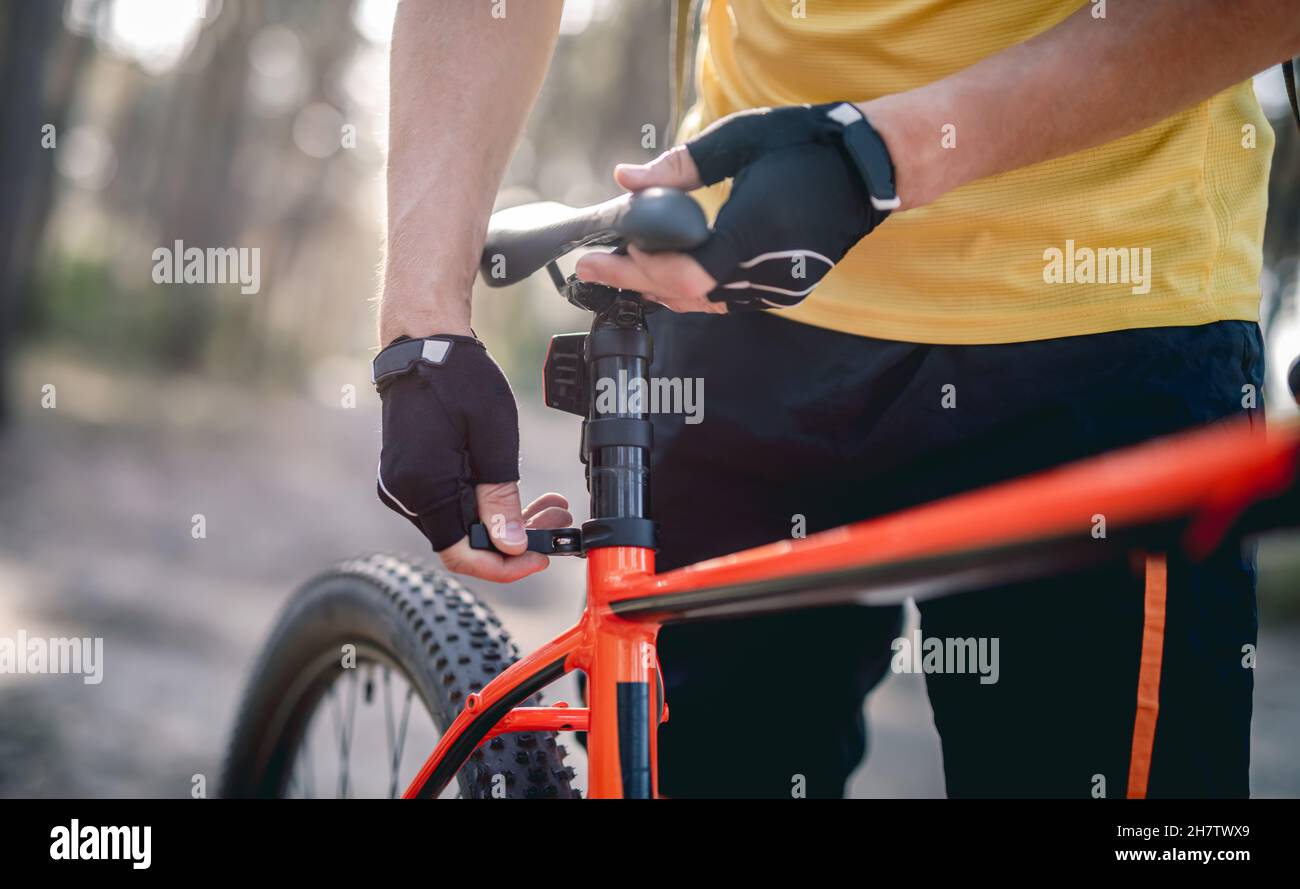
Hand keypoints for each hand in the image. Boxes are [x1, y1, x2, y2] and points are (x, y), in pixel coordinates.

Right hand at [376, 335, 559, 581]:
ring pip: (461, 526)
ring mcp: (405, 488)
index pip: (461, 555)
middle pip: (464, 543)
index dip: (505, 566)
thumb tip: (512, 546)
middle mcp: (405, 496)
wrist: (423, 343)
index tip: (542, 557)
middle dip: (515, 540)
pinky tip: (514, 491)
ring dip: (504, 521)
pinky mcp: (413, 477)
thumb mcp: (493, 437)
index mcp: (422, 488)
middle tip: (558, 520)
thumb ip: (500, 496)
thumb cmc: (458, 378)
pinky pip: (451, 506)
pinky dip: (485, 504)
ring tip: (549, 505)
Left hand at [576, 102, 896, 313]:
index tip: (603, 253)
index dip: (639, 270)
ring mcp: (776, 290)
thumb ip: (680, 166)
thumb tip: (626, 179)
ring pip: (703, 304)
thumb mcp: (740, 141)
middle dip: (634, 279)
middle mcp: (765, 274)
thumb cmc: (807, 146)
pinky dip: (690, 290)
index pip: (683, 275)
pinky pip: (725, 301)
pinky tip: (665, 276)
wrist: (870, 169)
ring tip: (620, 270)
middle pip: (685, 296)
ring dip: (660, 288)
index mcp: (754, 234)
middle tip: (594, 266)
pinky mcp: (783, 292)